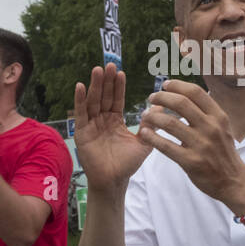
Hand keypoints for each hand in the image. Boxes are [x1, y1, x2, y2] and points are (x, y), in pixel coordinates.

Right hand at [74, 64, 150, 191]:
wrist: (114, 180)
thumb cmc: (127, 163)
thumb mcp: (144, 141)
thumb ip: (153, 125)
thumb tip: (164, 107)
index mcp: (115, 120)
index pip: (117, 99)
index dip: (118, 86)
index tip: (120, 72)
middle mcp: (102, 119)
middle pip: (104, 96)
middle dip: (106, 81)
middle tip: (108, 64)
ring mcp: (91, 125)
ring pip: (93, 101)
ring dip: (94, 86)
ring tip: (97, 70)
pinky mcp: (82, 132)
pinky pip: (81, 114)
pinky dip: (80, 100)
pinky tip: (80, 86)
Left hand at [137, 80, 244, 209]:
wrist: (233, 181)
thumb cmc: (224, 152)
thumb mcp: (222, 128)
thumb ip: (207, 113)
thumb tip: (185, 95)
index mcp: (218, 116)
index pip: (195, 92)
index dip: (177, 85)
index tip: (165, 85)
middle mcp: (211, 127)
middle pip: (180, 103)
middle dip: (161, 97)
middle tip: (151, 98)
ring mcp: (201, 144)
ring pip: (170, 123)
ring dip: (153, 116)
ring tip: (146, 115)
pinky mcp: (191, 161)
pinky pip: (166, 146)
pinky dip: (152, 137)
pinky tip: (145, 133)